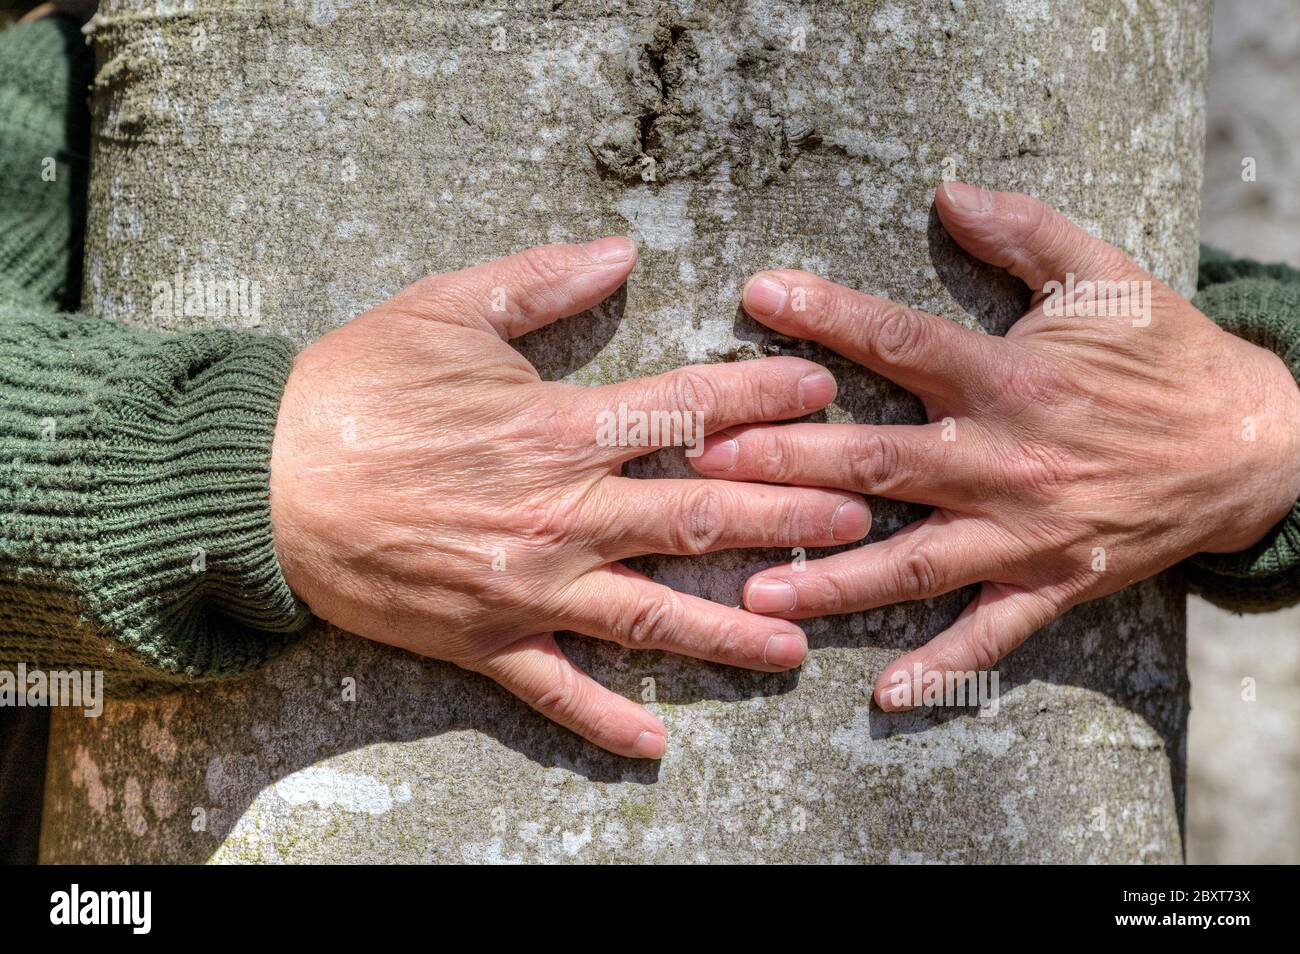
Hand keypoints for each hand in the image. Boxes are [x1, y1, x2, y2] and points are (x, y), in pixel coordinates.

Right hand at [268, 238, 869, 755]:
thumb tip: (623, 248)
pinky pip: (556, 690)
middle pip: (697, 518)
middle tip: (858, 518)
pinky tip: (658, 744)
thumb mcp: (447, 306)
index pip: (687, 411)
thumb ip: (544, 279)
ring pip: (651, 616)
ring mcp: (526, 586)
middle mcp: (558, 512)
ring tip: (799, 645)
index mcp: (556, 425)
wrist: (258, 479)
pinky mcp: (483, 640)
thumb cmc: (355, 387)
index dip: (762, 399)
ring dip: (731, 630)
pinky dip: (605, 718)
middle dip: (787, 517)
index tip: (821, 394)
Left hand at [692, 184, 1299, 711]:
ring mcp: (1027, 531)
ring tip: (756, 590)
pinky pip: (991, 633)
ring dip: (834, 579)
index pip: (901, 341)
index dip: (825, 317)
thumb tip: (946, 190)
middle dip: (790, 463)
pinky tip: (882, 695)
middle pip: (882, 462)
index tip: (754, 297)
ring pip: (915, 561)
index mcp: (1011, 378)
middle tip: (706, 465)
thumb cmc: (1163, 356)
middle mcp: (1008, 460)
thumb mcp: (1104, 277)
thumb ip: (1024, 230)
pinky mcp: (1053, 583)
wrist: (1252, 445)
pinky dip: (942, 667)